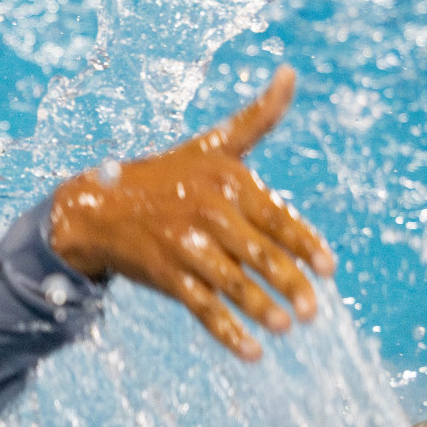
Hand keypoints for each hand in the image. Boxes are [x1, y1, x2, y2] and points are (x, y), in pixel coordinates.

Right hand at [49, 65, 335, 361]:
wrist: (98, 207)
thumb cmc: (165, 175)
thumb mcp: (212, 144)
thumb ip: (257, 117)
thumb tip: (291, 73)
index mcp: (227, 181)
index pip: (278, 217)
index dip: (306, 245)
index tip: (328, 270)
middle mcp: (207, 213)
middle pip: (259, 254)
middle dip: (289, 283)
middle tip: (314, 310)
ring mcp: (184, 247)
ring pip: (233, 284)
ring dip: (262, 309)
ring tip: (288, 327)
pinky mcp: (165, 275)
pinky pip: (202, 308)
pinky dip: (227, 332)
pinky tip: (251, 353)